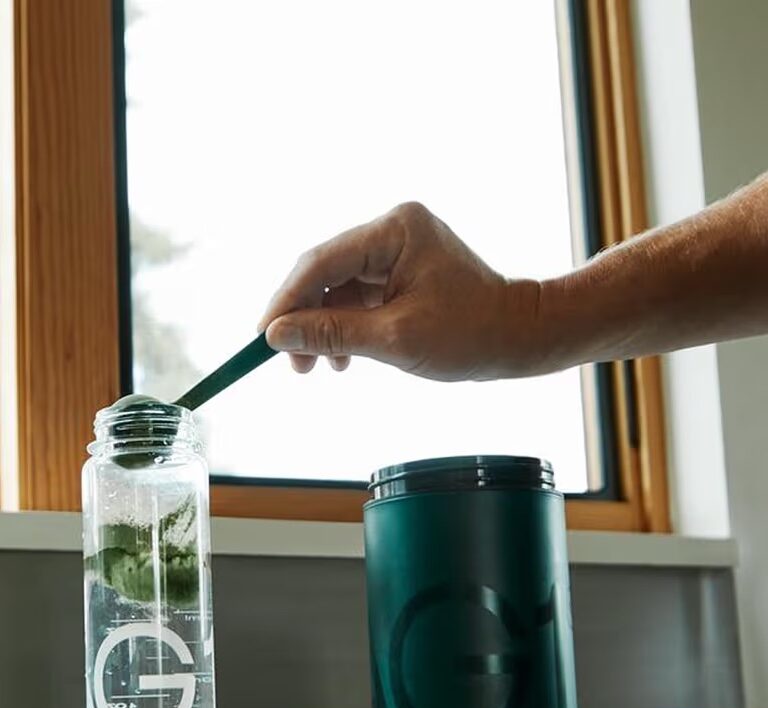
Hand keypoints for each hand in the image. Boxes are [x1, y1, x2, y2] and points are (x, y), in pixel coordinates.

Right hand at [259, 202, 547, 381]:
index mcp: (395, 231)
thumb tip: (277, 336)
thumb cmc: (471, 335)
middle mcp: (393, 230)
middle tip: (289, 360)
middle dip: (304, 317)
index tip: (264, 336)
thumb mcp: (395, 340)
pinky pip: (357, 296)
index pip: (321, 261)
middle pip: (325, 271)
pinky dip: (345, 326)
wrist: (519, 338)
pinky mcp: (401, 270)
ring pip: (338, 287)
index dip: (287, 300)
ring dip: (323, 326)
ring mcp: (397, 249)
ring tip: (316, 367)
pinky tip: (342, 357)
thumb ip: (332, 334)